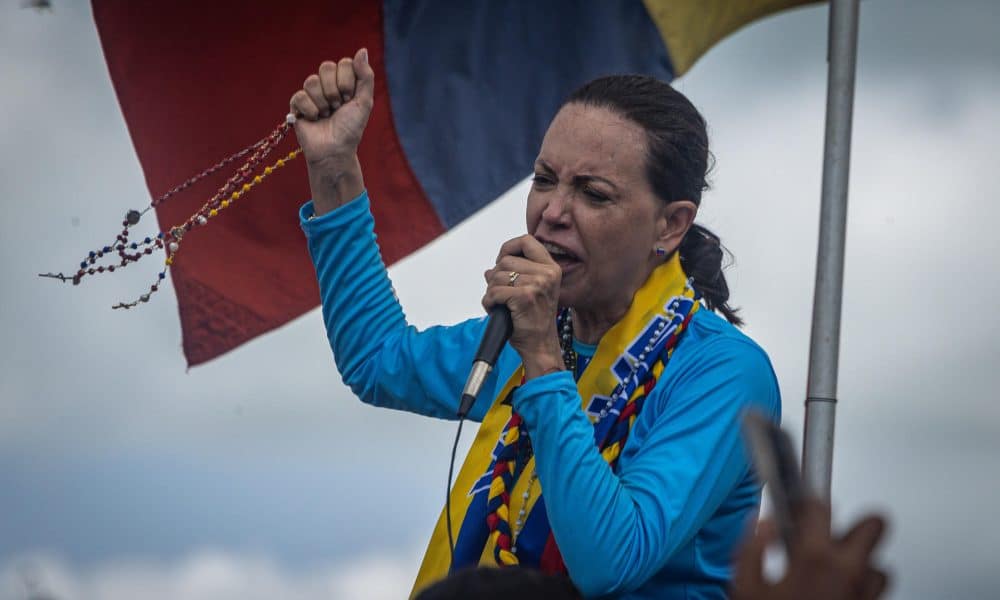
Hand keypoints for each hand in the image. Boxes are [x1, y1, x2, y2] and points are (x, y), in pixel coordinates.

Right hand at [289, 48, 373, 213]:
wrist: (335, 150)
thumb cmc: (351, 129)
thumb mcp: (364, 102)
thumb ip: (365, 76)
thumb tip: (362, 50)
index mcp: (344, 82)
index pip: (343, 63)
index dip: (347, 82)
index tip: (349, 99)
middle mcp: (327, 85)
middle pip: (325, 67)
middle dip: (335, 90)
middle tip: (338, 107)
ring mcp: (311, 94)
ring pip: (311, 81)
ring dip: (323, 103)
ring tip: (326, 115)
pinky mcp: (297, 105)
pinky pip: (300, 96)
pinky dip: (310, 110)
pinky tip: (314, 119)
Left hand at [482, 235, 563, 379]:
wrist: (539, 345)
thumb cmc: (533, 320)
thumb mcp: (532, 290)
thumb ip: (515, 274)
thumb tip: (489, 270)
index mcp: (551, 268)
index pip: (526, 240)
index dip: (508, 248)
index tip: (501, 262)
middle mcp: (547, 273)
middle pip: (505, 260)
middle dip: (496, 277)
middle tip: (501, 294)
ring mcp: (537, 284)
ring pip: (496, 276)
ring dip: (491, 292)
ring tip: (500, 305)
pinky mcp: (524, 297)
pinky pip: (493, 292)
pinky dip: (488, 302)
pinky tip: (496, 310)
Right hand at [731, 499, 889, 599]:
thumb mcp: (743, 587)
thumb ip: (751, 549)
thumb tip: (764, 525)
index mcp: (814, 558)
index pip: (820, 507)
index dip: (807, 502)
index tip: (800, 507)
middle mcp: (848, 573)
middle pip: (875, 525)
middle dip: (856, 526)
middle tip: (833, 535)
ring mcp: (866, 597)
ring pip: (880, 566)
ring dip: (860, 565)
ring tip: (835, 573)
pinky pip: (877, 594)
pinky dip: (861, 590)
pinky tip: (838, 597)